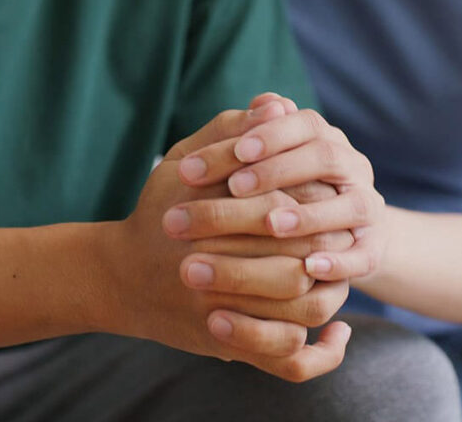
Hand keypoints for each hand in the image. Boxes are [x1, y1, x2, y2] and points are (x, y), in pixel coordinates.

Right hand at [99, 103, 350, 381]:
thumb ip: (230, 131)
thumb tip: (278, 104)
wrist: (119, 276)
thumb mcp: (184, 161)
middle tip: (342, 236)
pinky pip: (287, 358)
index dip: (317, 200)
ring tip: (339, 277)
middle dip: (330, 245)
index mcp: (216, 215)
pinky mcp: (227, 349)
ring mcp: (224, 312)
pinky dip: (318, 351)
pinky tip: (335, 335)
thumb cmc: (158, 209)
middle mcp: (222, 267)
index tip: (328, 193)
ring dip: (333, 293)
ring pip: (305, 308)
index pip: (290, 205)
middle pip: (305, 256)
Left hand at [174, 104, 388, 282]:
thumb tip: (263, 101)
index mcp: (325, 139)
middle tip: (235, 186)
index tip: (236, 150)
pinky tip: (308, 268)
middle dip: (278, 170)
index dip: (272, 134)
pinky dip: (338, 262)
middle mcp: (352, 168)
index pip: (304, 124)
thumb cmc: (286, 190)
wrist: (340, 235)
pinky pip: (363, 255)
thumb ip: (262, 133)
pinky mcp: (372, 249)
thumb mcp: (269, 161)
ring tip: (271, 225)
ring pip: (350, 205)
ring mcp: (366, 208)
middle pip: (325, 157)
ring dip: (310, 215)